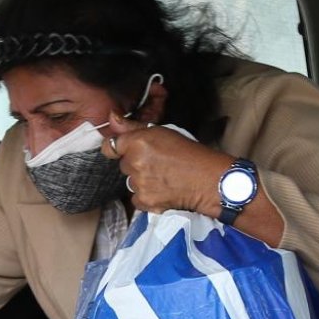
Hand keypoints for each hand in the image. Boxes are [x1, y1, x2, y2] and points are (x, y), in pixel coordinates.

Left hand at [101, 112, 230, 214]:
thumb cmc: (190, 153)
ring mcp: (138, 184)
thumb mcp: (163, 132)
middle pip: (124, 164)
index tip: (126, 150)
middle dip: (136, 163)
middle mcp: (134, 163)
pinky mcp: (144, 201)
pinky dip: (146, 195)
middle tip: (157, 163)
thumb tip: (112, 117)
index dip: (117, 148)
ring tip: (163, 177)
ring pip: (130, 181)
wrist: (208, 180)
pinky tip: (162, 189)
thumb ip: (133, 127)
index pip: (110, 146)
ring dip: (141, 180)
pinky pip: (136, 197)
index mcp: (138, 142)